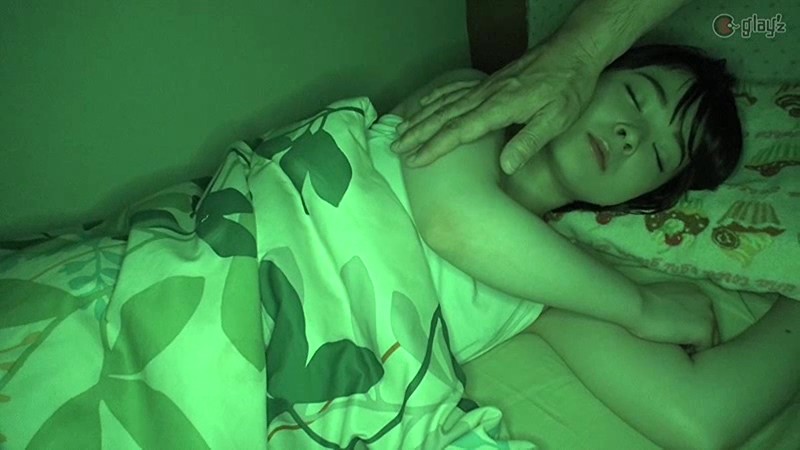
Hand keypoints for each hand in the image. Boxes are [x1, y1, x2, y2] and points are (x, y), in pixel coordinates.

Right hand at [391, 38, 602, 174]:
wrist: (575, 50)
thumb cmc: (569, 87)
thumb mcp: (557, 118)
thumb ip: (529, 141)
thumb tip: (506, 167)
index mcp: (501, 106)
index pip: (460, 130)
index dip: (436, 147)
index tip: (415, 160)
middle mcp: (487, 94)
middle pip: (444, 115)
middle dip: (418, 133)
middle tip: (396, 148)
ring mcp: (486, 86)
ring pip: (445, 102)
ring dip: (421, 117)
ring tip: (400, 131)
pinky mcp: (490, 81)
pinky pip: (456, 88)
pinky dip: (436, 96)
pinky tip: (424, 103)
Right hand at [630, 282, 720, 353]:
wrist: (637, 306)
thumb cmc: (640, 302)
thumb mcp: (662, 296)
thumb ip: (674, 303)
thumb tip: (672, 316)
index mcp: (695, 291)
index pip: (701, 315)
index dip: (689, 326)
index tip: (673, 330)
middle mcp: (707, 301)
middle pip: (710, 327)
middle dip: (695, 336)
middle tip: (675, 342)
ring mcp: (708, 316)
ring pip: (709, 339)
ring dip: (694, 345)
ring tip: (675, 347)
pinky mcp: (704, 331)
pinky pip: (703, 349)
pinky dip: (691, 352)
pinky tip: (675, 348)